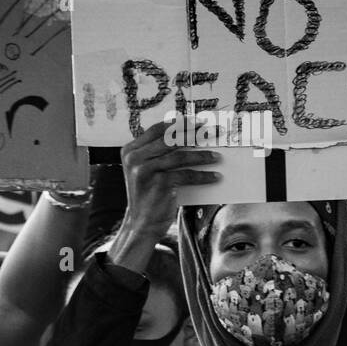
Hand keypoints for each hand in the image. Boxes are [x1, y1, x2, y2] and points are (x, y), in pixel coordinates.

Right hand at [111, 121, 220, 272]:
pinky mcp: (159, 184)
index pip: (157, 130)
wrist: (141, 224)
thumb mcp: (146, 169)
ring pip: (180, 156)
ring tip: (216, 157)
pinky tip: (214, 176)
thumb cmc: (148, 194)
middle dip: (195, 134)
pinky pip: (186, 175)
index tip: (198, 121)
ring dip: (202, 156)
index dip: (179, 124)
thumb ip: (158, 152)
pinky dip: (203, 176)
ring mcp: (145, 170)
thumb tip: (188, 134)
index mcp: (130, 150)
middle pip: (171, 139)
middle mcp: (135, 158)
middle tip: (213, 132)